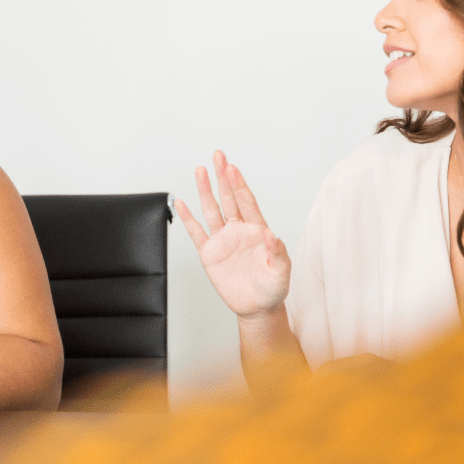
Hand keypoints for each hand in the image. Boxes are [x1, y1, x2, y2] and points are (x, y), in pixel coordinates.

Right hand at [174, 150, 292, 319]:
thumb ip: (277, 252)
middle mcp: (238, 230)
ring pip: (212, 210)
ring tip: (200, 171)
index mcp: (256, 230)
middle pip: (228, 198)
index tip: (232, 168)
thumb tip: (271, 234)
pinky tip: (181, 203)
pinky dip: (188, 218)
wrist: (257, 307)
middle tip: (218, 156)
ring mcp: (223, 240)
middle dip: (223, 177)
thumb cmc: (273, 288)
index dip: (239, 185)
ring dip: (206, 190)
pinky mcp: (209, 253)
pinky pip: (196, 232)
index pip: (246, 202)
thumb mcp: (281, 271)